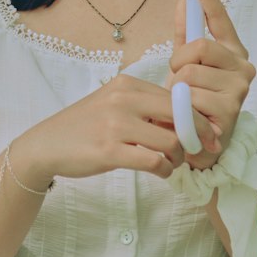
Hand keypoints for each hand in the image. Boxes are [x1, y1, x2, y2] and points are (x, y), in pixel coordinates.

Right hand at [13, 74, 185, 187]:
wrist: (46, 144)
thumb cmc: (85, 126)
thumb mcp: (115, 105)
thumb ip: (146, 108)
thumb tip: (186, 122)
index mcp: (127, 84)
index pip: (176, 97)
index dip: (198, 117)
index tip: (209, 134)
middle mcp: (123, 99)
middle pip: (179, 115)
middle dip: (198, 135)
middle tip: (202, 150)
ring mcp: (115, 125)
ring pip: (170, 140)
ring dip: (178, 157)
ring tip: (171, 163)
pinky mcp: (109, 151)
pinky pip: (153, 161)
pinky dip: (164, 170)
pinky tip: (160, 172)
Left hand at [161, 0, 255, 171]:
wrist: (198, 146)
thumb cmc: (193, 104)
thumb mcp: (185, 68)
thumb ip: (185, 38)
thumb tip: (183, 3)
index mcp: (232, 53)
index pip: (219, 18)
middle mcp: (243, 67)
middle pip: (200, 46)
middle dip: (179, 62)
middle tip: (178, 80)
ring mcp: (239, 89)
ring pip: (191, 73)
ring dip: (179, 90)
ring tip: (186, 104)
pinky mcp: (231, 110)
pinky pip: (192, 96)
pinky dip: (183, 108)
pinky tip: (191, 117)